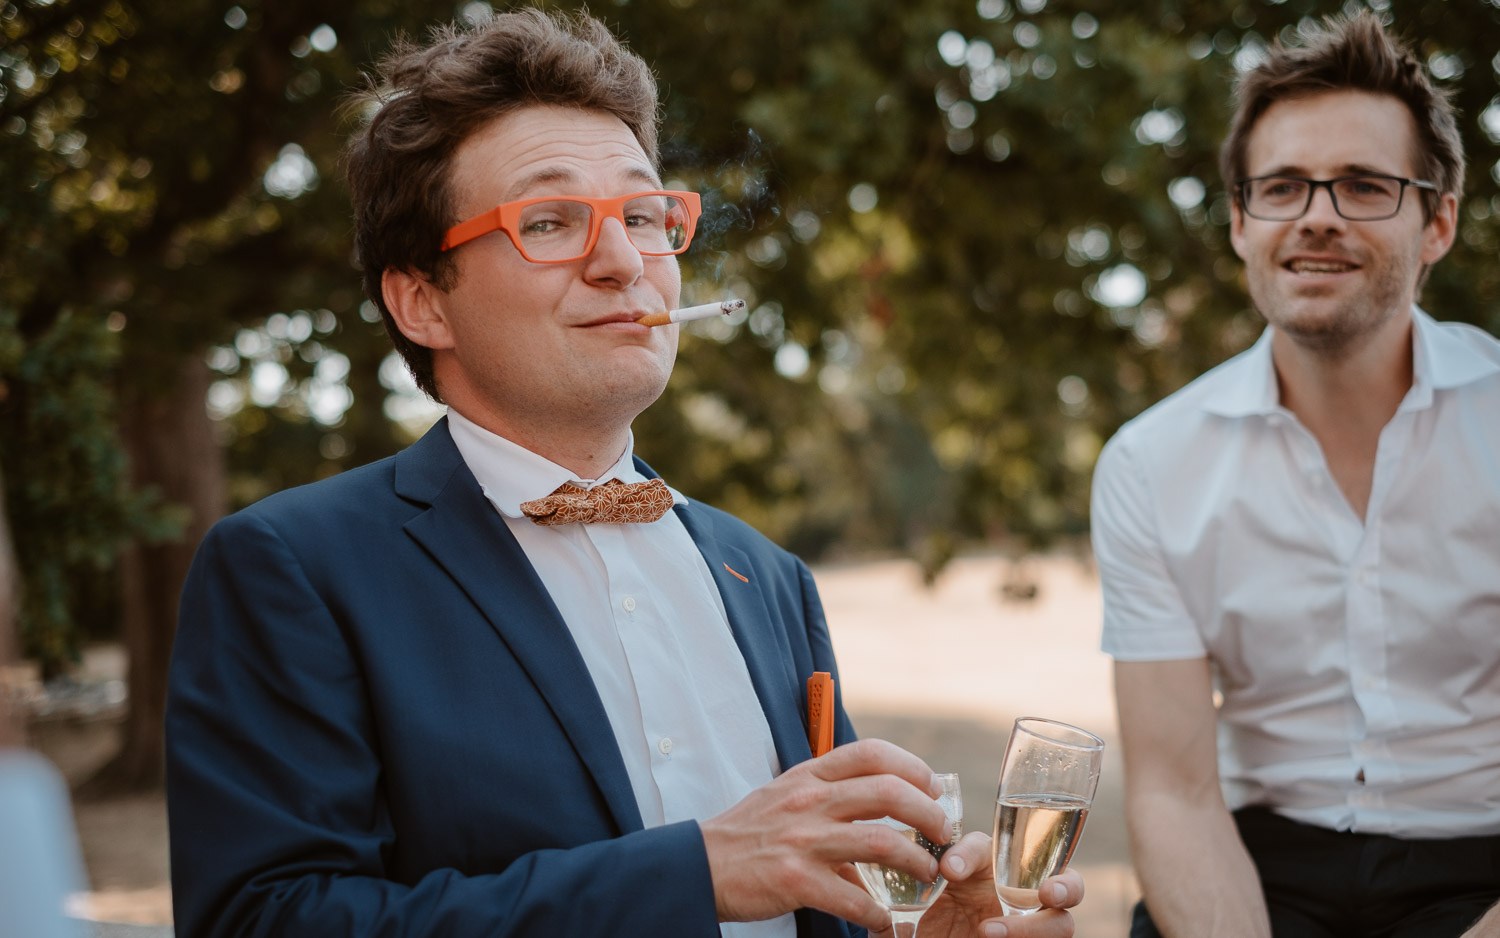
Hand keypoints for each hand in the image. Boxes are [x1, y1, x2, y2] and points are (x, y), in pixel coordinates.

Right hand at [701, 738, 952, 930]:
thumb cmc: (748, 832)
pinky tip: (884, 920)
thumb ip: (828, 794)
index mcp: (808, 776)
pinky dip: (877, 913)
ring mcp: (803, 840)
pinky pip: (853, 898)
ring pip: (882, 843)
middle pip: (888, 792)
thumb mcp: (785, 795)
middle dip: (928, 813)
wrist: (700, 865)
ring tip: (928, 874)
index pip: (871, 752)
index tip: (932, 785)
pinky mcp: (795, 881)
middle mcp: (809, 801)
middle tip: (942, 832)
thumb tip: (879, 807)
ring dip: (917, 862)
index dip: (911, 765)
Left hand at [866, 831, 1082, 937]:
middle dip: (1061, 880)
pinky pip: (1056, 935)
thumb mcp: (900, 917)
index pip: (983, 846)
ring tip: (991, 930)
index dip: (969, 852)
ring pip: (1062, 913)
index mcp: (977, 871)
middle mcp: (1009, 891)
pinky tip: (992, 937)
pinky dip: (1033, 935)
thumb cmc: (918, 934)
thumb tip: (855, 873)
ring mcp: (1027, 920)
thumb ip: (886, 899)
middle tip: (1044, 891)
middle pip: (1052, 870)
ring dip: (1039, 923)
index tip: (947, 870)